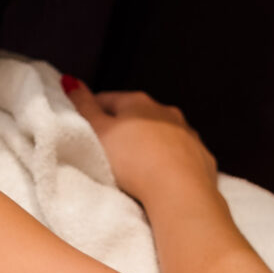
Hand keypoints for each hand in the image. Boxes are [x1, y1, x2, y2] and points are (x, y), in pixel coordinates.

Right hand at [61, 79, 217, 204]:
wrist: (180, 192)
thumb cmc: (133, 160)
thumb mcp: (98, 132)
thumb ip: (84, 106)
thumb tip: (70, 80)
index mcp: (139, 102)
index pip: (109, 99)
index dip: (94, 110)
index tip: (84, 124)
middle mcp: (167, 112)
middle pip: (139, 115)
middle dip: (125, 127)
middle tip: (108, 147)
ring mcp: (188, 134)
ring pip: (163, 134)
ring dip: (150, 143)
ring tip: (136, 165)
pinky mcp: (203, 158)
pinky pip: (182, 156)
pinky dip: (171, 161)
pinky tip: (163, 176)